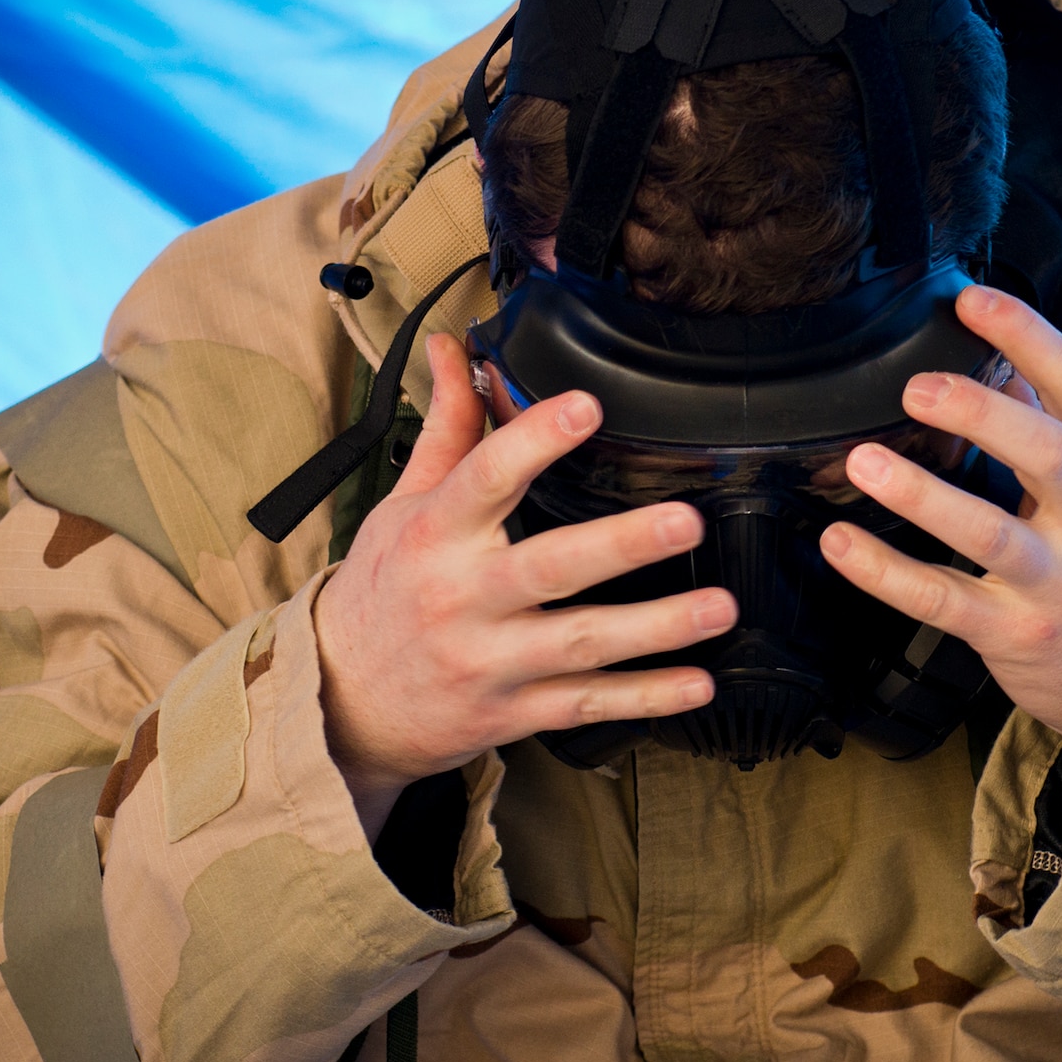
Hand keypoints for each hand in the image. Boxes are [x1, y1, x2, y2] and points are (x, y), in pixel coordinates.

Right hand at [314, 333, 735, 837]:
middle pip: (549, 567)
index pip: (484, 477)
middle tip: (686, 521)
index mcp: (434, 534)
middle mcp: (462, 597)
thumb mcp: (402, 505)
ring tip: (720, 606)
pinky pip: (587, 704)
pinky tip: (698, 682)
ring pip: (582, 643)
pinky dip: (645, 698)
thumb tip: (456, 349)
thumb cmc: (382, 591)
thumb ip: (447, 428)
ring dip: (657, 627)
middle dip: (621, 545)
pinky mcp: (512, 711)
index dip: (534, 440)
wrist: (340, 704)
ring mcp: (490, 661)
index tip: (585, 406)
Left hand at [818, 286, 1061, 784]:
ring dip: (920, 493)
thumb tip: (1005, 359)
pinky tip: (840, 544)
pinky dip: (885, 572)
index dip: (1026, 334)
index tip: (970, 300)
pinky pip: (941, 599)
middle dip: (980, 412)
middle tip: (914, 387)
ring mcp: (1056, 583)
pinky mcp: (1014, 634)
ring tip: (862, 460)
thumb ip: (1060, 428)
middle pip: (1045, 451)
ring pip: (988, 530)